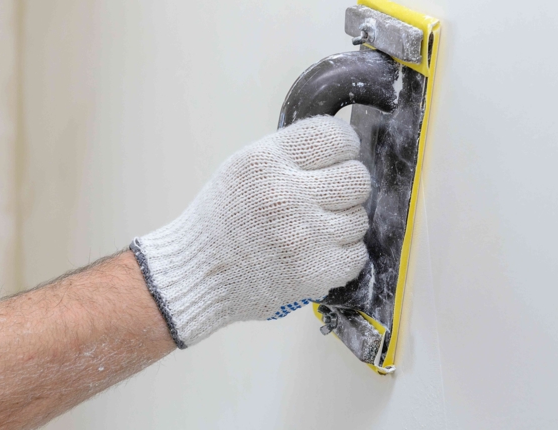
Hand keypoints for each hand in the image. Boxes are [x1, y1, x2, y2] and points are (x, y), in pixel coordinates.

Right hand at [131, 116, 371, 347]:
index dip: (344, 147)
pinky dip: (341, 256)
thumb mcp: (243, 169)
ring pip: (359, 218)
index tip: (338, 158)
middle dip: (347, 187)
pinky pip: (356, 255)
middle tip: (329, 198)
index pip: (335, 137)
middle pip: (357, 179)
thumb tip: (341, 149)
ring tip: (314, 229)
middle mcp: (287, 195)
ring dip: (342, 223)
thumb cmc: (222, 221)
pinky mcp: (315, 271)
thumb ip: (289, 154)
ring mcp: (304, 235)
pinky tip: (317, 253)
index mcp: (267, 161)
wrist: (198, 274)